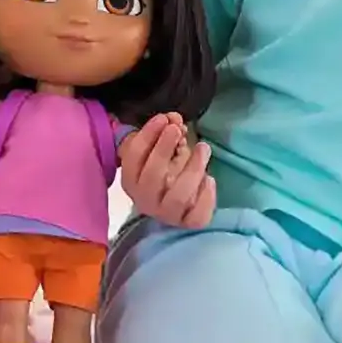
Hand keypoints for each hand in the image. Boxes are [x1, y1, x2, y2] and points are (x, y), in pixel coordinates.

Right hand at [120, 112, 215, 228]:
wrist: (169, 205)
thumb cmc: (161, 170)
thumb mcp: (157, 148)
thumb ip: (163, 132)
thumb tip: (174, 118)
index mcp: (131, 179)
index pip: (133, 158)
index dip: (148, 136)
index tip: (164, 118)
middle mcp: (145, 200)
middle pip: (152, 176)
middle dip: (164, 149)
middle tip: (177, 129)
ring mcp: (166, 214)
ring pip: (178, 196)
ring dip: (192, 168)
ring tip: (203, 148)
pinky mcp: (187, 224)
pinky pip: (197, 215)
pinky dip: (206, 196)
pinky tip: (210, 179)